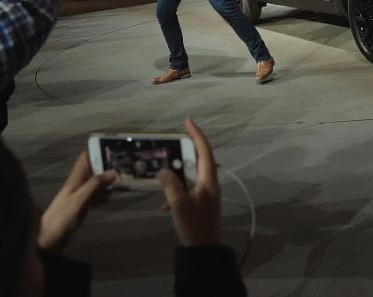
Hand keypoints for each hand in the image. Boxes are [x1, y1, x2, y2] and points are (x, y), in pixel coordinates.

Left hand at [38, 151, 116, 251]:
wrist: (48, 241)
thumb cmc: (59, 220)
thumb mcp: (79, 200)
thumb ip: (94, 186)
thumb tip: (111, 172)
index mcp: (75, 180)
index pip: (85, 158)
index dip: (97, 150)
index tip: (111, 147)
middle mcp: (77, 185)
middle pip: (93, 169)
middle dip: (106, 165)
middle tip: (122, 164)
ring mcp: (79, 196)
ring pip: (95, 182)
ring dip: (106, 180)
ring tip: (121, 178)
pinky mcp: (81, 207)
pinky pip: (95, 196)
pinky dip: (104, 194)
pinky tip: (111, 196)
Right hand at [158, 117, 221, 246]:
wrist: (205, 252)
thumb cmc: (195, 226)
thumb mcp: (179, 204)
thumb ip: (170, 184)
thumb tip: (164, 171)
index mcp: (208, 180)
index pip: (204, 150)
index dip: (196, 134)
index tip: (188, 121)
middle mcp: (210, 185)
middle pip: (198, 161)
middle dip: (184, 153)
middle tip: (170, 146)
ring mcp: (206, 195)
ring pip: (190, 177)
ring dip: (177, 176)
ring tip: (163, 175)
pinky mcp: (201, 205)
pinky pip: (187, 191)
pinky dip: (176, 193)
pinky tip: (165, 205)